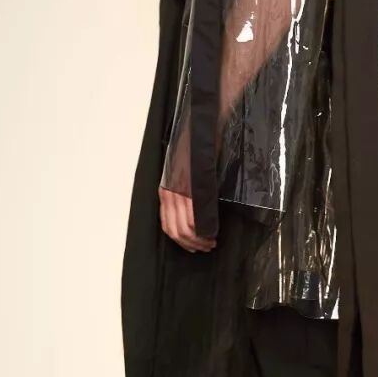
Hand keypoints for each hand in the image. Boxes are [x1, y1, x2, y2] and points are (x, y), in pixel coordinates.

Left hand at [159, 121, 215, 251]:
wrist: (202, 129)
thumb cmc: (196, 150)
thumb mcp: (185, 174)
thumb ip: (185, 194)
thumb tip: (193, 216)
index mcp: (166, 190)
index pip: (167, 225)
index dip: (180, 240)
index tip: (192, 246)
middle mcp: (169, 192)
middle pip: (175, 230)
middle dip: (190, 243)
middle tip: (205, 247)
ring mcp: (180, 190)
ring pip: (185, 227)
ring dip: (198, 239)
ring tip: (210, 242)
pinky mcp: (192, 186)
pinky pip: (194, 216)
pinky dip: (203, 228)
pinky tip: (211, 231)